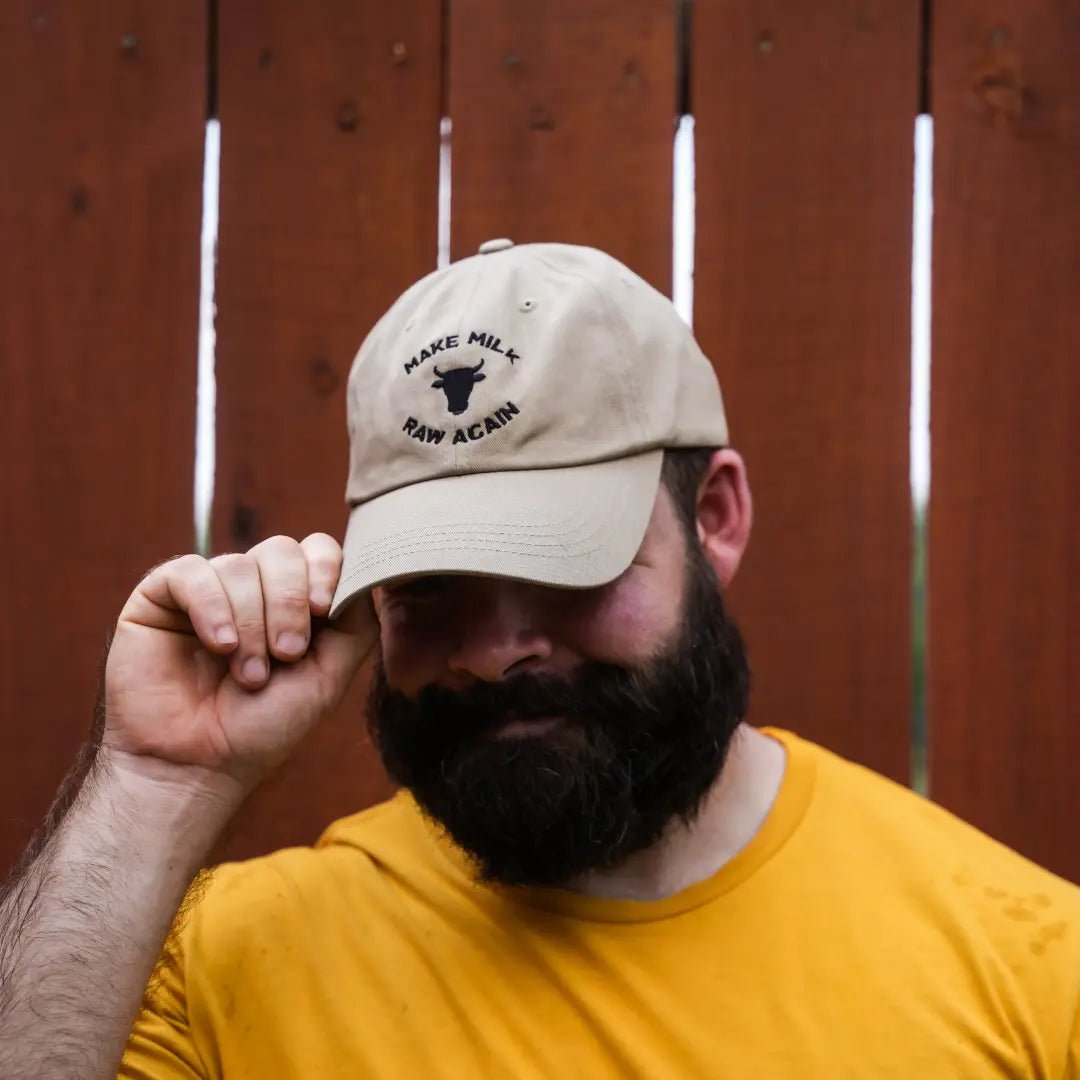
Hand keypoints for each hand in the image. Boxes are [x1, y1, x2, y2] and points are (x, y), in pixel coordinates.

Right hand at [102, 533, 375, 792]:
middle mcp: (251, 587)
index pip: (317, 550)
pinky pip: (192, 572)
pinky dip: (212, 607)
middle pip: (282, 551)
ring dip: (251, 623)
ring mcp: (207, 589)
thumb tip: (365, 575)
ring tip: (248, 674)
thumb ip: (355, 624)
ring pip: (240, 565)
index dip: (325, 569)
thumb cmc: (263, 727)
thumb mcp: (328, 677)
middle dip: (289, 602)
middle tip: (286, 654)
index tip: (323, 608)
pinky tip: (219, 646)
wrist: (197, 766)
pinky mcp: (162, 596)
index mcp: (293, 601)